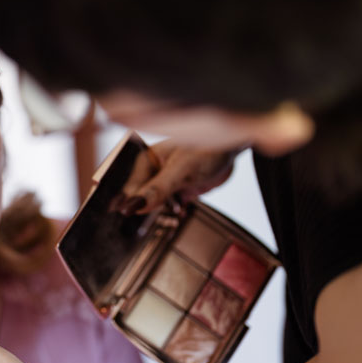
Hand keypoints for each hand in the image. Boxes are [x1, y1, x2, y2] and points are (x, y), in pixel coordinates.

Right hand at [119, 141, 242, 214]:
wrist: (231, 151)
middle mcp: (152, 169)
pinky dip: (174, 211)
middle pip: (139, 197)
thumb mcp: (181, 170)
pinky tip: (181, 209)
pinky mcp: (177, 190)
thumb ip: (157, 188)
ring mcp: (165, 181)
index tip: (130, 214)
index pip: (130, 187)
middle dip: (148, 207)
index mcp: (146, 159)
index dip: (130, 202)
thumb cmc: (208, 148)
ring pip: (154, 204)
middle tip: (161, 207)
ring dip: (162, 211)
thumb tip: (134, 205)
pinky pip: (168, 207)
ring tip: (175, 206)